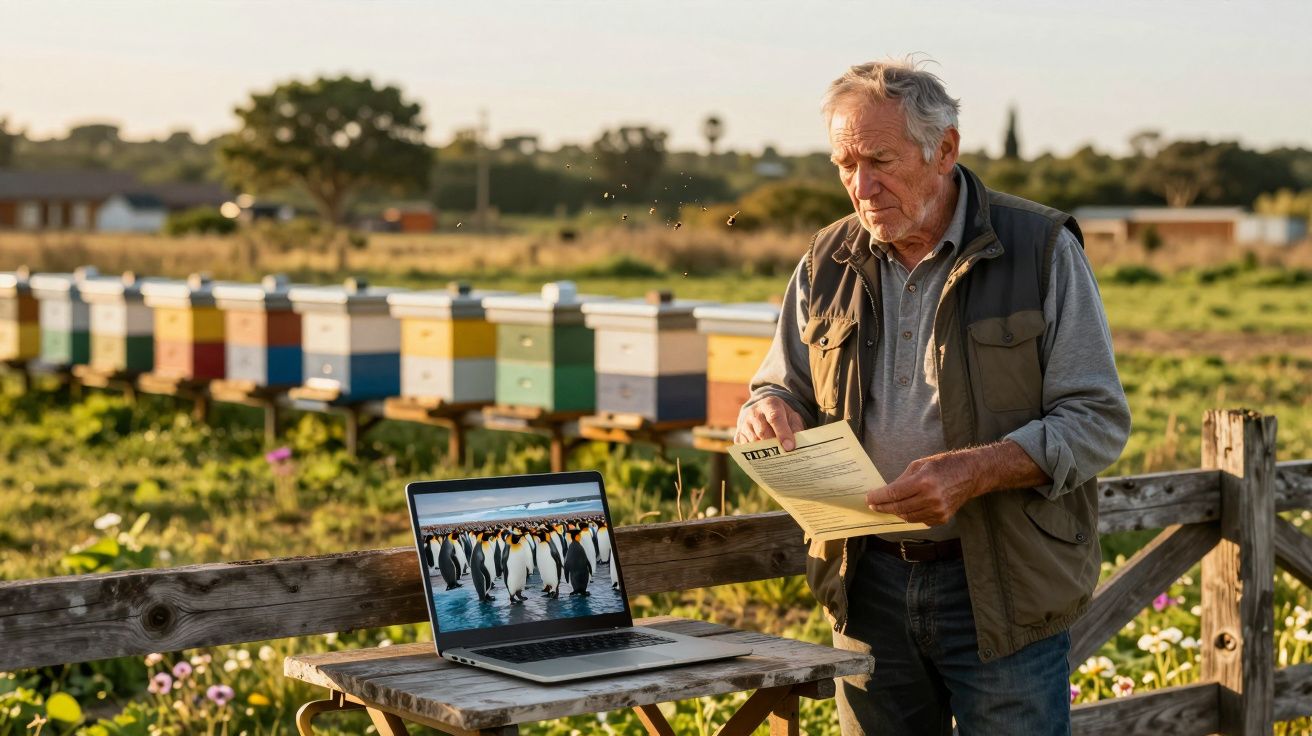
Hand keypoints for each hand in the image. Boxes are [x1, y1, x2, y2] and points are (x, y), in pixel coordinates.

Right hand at [734, 397, 804, 450]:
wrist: (761, 410)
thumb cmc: (780, 415)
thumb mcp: (791, 416)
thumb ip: (796, 427)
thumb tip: (797, 445)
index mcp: (769, 404)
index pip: (775, 417)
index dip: (783, 433)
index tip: (789, 447)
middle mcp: (754, 413)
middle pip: (763, 432)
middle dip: (774, 446)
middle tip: (784, 456)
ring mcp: (744, 424)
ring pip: (753, 442)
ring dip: (765, 452)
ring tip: (776, 459)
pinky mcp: (738, 435)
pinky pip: (745, 448)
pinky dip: (754, 455)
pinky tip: (764, 457)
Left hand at [866, 452, 981, 525]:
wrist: (970, 474)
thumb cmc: (943, 465)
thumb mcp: (919, 465)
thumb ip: (902, 480)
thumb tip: (886, 492)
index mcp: (924, 482)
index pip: (894, 493)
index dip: (879, 497)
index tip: (869, 498)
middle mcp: (931, 498)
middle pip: (899, 508)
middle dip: (883, 507)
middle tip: (874, 505)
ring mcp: (938, 511)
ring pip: (908, 517)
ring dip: (895, 512)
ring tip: (887, 507)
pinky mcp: (942, 518)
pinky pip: (920, 520)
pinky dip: (910, 515)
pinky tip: (905, 509)